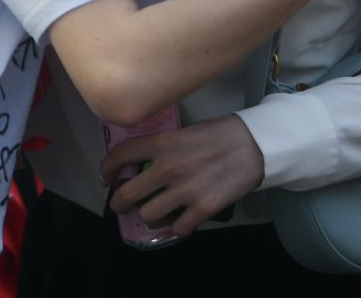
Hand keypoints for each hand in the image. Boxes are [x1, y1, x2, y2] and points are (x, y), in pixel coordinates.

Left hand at [102, 114, 264, 237]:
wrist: (252, 145)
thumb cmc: (220, 134)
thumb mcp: (184, 132)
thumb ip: (163, 148)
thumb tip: (145, 163)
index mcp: (162, 143)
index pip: (121, 155)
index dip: (107, 168)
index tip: (107, 178)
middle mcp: (167, 168)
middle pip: (127, 194)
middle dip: (119, 203)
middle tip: (123, 205)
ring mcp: (184, 191)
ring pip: (148, 215)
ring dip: (150, 216)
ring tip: (156, 212)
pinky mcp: (202, 208)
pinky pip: (177, 228)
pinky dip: (177, 227)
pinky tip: (181, 220)